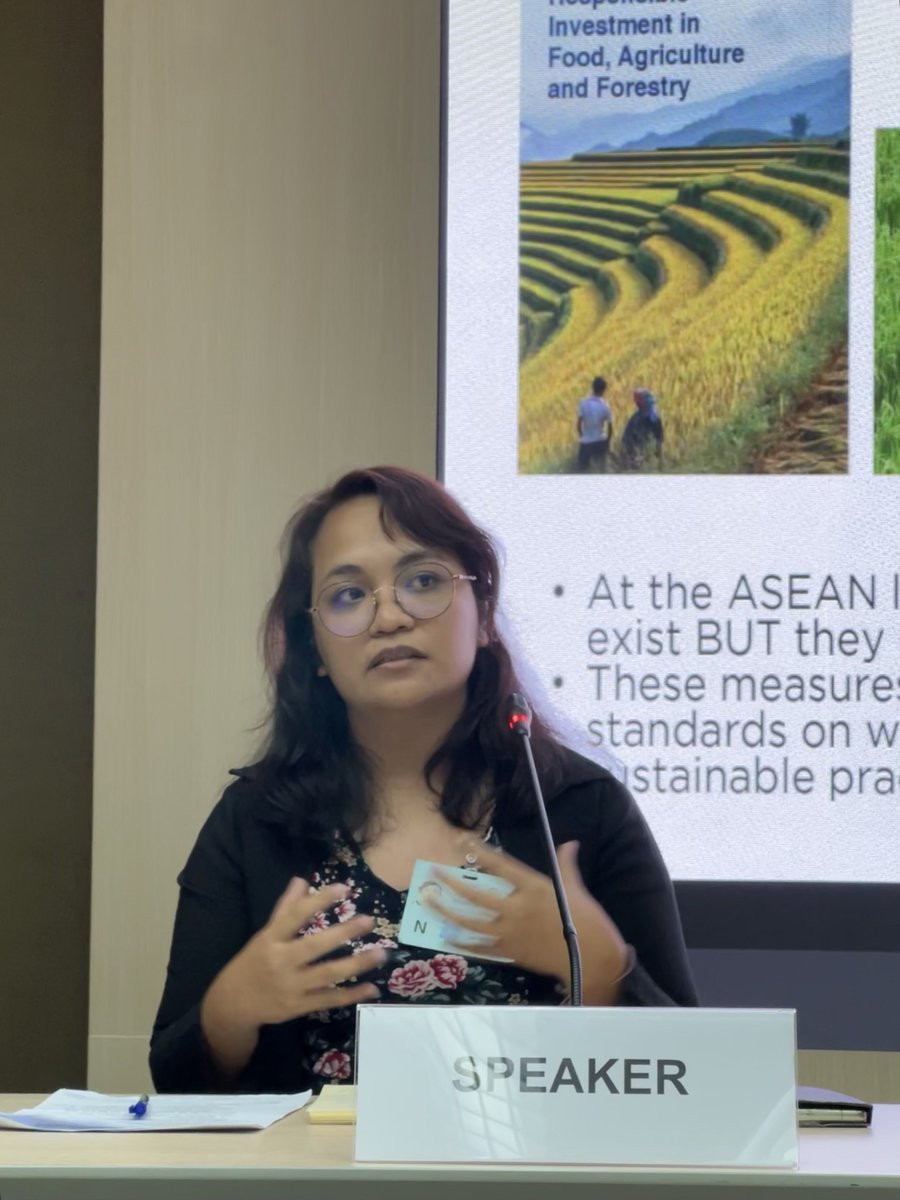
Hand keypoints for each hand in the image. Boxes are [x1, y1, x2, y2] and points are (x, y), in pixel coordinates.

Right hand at [202, 877, 385, 1034]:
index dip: (319, 901)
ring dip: (356, 965)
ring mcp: (291, 986)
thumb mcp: (264, 934)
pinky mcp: (299, 1007)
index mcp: (271, 939)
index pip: (295, 915)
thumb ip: (285, 908)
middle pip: (314, 946)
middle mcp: (281, 961)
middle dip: (343, 933)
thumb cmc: (253, 962)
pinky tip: (372, 987)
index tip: (344, 887)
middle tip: (369, 920)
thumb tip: (302, 880)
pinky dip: (351, 995)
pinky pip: (329, 1000)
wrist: (232, 1004)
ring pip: (327, 974)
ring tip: (381, 954)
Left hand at [426, 841, 627, 1002]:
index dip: (480, 852)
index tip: (462, 840)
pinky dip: (462, 942)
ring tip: (429, 901)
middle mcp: (517, 908)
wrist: (591, 959)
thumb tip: (570, 843)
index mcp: (533, 888)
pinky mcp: (510, 952)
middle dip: (452, 883)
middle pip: (477, 895)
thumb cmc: (587, 920)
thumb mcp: (575, 888)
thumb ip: (566, 864)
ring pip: (471, 922)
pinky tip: (446, 935)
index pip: (501, 866)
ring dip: (447, 912)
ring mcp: (511, 932)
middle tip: (433, 871)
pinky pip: (480, 947)